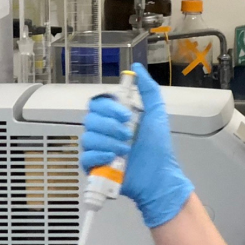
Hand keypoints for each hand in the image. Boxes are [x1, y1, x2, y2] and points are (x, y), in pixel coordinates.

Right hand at [81, 63, 193, 227]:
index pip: (98, 104)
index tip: (127, 115)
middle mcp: (103, 131)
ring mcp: (97, 149)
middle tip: (128, 135)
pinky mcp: (94, 166)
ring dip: (109, 142)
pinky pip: (85, 156)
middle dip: (110, 126)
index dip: (110, 108)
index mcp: (114, 118)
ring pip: (87, 137)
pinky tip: (113, 157)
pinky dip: (99, 155)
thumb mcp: (156, 114)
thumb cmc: (158, 147)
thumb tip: (138, 68)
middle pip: (90, 119)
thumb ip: (149, 90)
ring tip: (126, 150)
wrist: (159, 175)